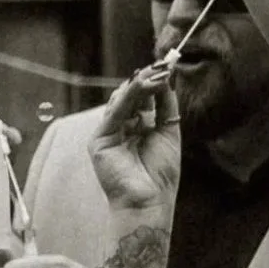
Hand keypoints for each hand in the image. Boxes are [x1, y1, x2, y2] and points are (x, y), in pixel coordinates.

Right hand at [88, 70, 179, 214]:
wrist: (150, 200)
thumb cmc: (160, 173)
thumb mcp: (169, 132)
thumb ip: (165, 106)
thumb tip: (167, 78)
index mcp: (135, 127)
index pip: (141, 98)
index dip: (152, 82)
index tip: (167, 67)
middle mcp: (119, 128)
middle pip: (129, 97)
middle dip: (146, 80)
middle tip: (163, 67)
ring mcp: (107, 134)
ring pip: (120, 101)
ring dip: (139, 85)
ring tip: (158, 74)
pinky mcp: (99, 140)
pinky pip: (114, 113)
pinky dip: (129, 96)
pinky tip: (144, 85)